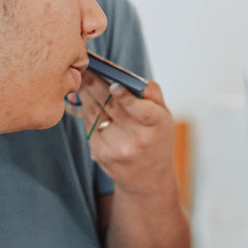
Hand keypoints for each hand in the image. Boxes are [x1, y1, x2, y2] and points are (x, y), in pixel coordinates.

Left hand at [72, 72, 177, 197]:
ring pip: (96, 113)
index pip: (142, 111)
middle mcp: (137, 139)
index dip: (126, 97)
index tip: (114, 85)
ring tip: (83, 78)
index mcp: (157, 126)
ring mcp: (116, 148)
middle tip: (86, 68)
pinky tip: (87, 100)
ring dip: (86, 94)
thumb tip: (127, 78)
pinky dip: (87, 111)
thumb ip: (152, 94)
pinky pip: (89, 125)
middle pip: (112, 107)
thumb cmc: (157, 139)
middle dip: (96, 85)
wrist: (148, 179)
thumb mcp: (165, 117)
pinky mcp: (100, 153)